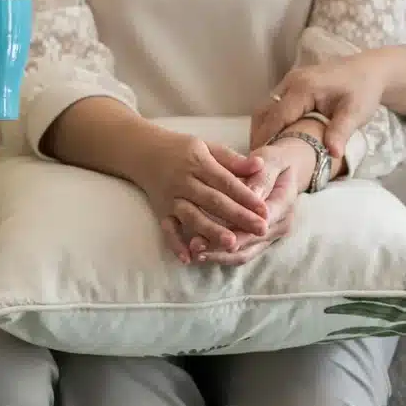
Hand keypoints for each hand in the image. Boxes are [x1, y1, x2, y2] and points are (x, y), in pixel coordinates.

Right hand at [141, 132, 268, 263]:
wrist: (141, 151)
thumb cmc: (181, 149)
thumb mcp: (207, 147)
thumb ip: (233, 160)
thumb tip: (260, 165)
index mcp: (199, 163)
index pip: (226, 182)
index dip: (246, 196)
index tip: (264, 210)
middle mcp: (184, 182)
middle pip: (214, 201)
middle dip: (238, 216)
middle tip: (260, 229)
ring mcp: (171, 198)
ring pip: (192, 217)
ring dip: (211, 231)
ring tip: (231, 244)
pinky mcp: (160, 211)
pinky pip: (167, 229)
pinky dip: (176, 244)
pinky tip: (188, 258)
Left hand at [189, 141, 304, 264]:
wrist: (284, 171)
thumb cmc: (274, 162)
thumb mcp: (272, 160)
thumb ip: (261, 177)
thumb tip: (252, 194)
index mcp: (284, 204)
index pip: (262, 222)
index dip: (240, 229)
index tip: (215, 229)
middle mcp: (279, 225)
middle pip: (250, 243)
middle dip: (223, 247)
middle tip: (196, 245)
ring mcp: (269, 236)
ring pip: (244, 254)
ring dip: (219, 255)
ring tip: (195, 253)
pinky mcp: (257, 241)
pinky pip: (238, 254)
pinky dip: (219, 256)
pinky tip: (198, 256)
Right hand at [252, 52, 386, 157]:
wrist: (369, 70)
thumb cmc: (363, 90)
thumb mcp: (356, 112)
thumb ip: (341, 132)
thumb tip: (333, 154)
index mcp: (303, 88)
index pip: (277, 117)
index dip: (266, 139)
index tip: (262, 161)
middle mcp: (291, 82)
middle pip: (264, 112)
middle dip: (258, 136)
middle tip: (259, 161)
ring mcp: (289, 82)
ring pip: (265, 108)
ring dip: (261, 130)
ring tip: (264, 153)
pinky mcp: (292, 85)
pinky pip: (273, 105)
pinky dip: (269, 123)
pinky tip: (274, 140)